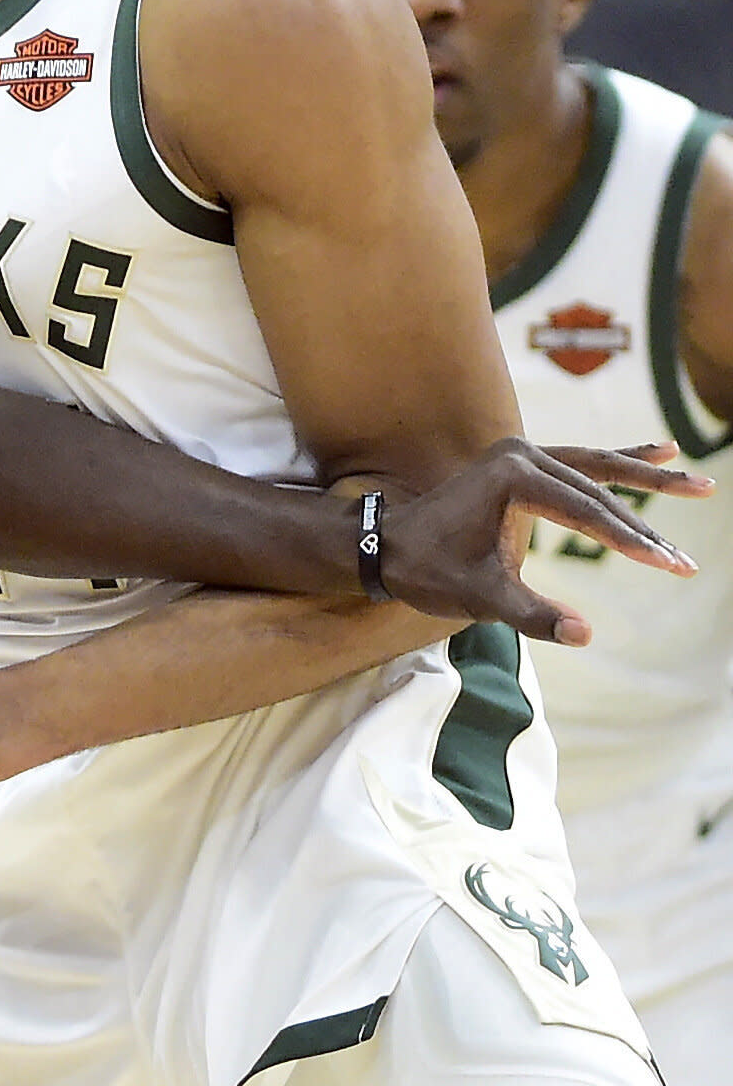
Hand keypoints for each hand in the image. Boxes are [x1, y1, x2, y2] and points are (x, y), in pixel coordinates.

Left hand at [378, 440, 708, 642]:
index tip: (672, 566)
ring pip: (598, 468)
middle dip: (645, 529)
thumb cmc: (428, 573)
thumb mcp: (480, 598)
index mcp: (512, 478)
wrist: (385, 547)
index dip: (632, 544)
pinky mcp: (521, 462)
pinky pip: (581, 462)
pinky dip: (619, 462)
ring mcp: (520, 453)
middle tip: (686, 563)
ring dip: (649, 479)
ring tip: (699, 484)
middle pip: (598, 492)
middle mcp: (519, 454)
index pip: (587, 514)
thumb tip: (584, 635)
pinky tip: (662, 450)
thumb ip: (532, 615)